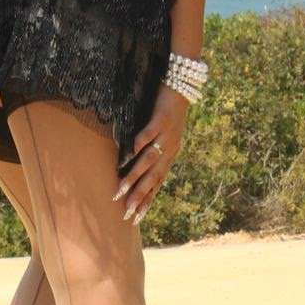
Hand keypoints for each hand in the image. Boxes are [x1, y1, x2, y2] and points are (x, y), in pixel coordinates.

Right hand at [112, 85, 189, 225]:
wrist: (184, 85)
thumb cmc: (169, 110)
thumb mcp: (163, 135)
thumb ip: (151, 150)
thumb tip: (134, 164)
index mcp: (170, 155)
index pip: (158, 184)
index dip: (146, 201)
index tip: (135, 219)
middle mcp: (170, 148)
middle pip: (153, 178)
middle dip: (139, 196)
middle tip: (126, 213)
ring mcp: (166, 134)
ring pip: (149, 160)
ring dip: (134, 176)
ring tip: (120, 189)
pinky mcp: (162, 119)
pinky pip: (149, 133)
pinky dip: (140, 143)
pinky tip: (129, 154)